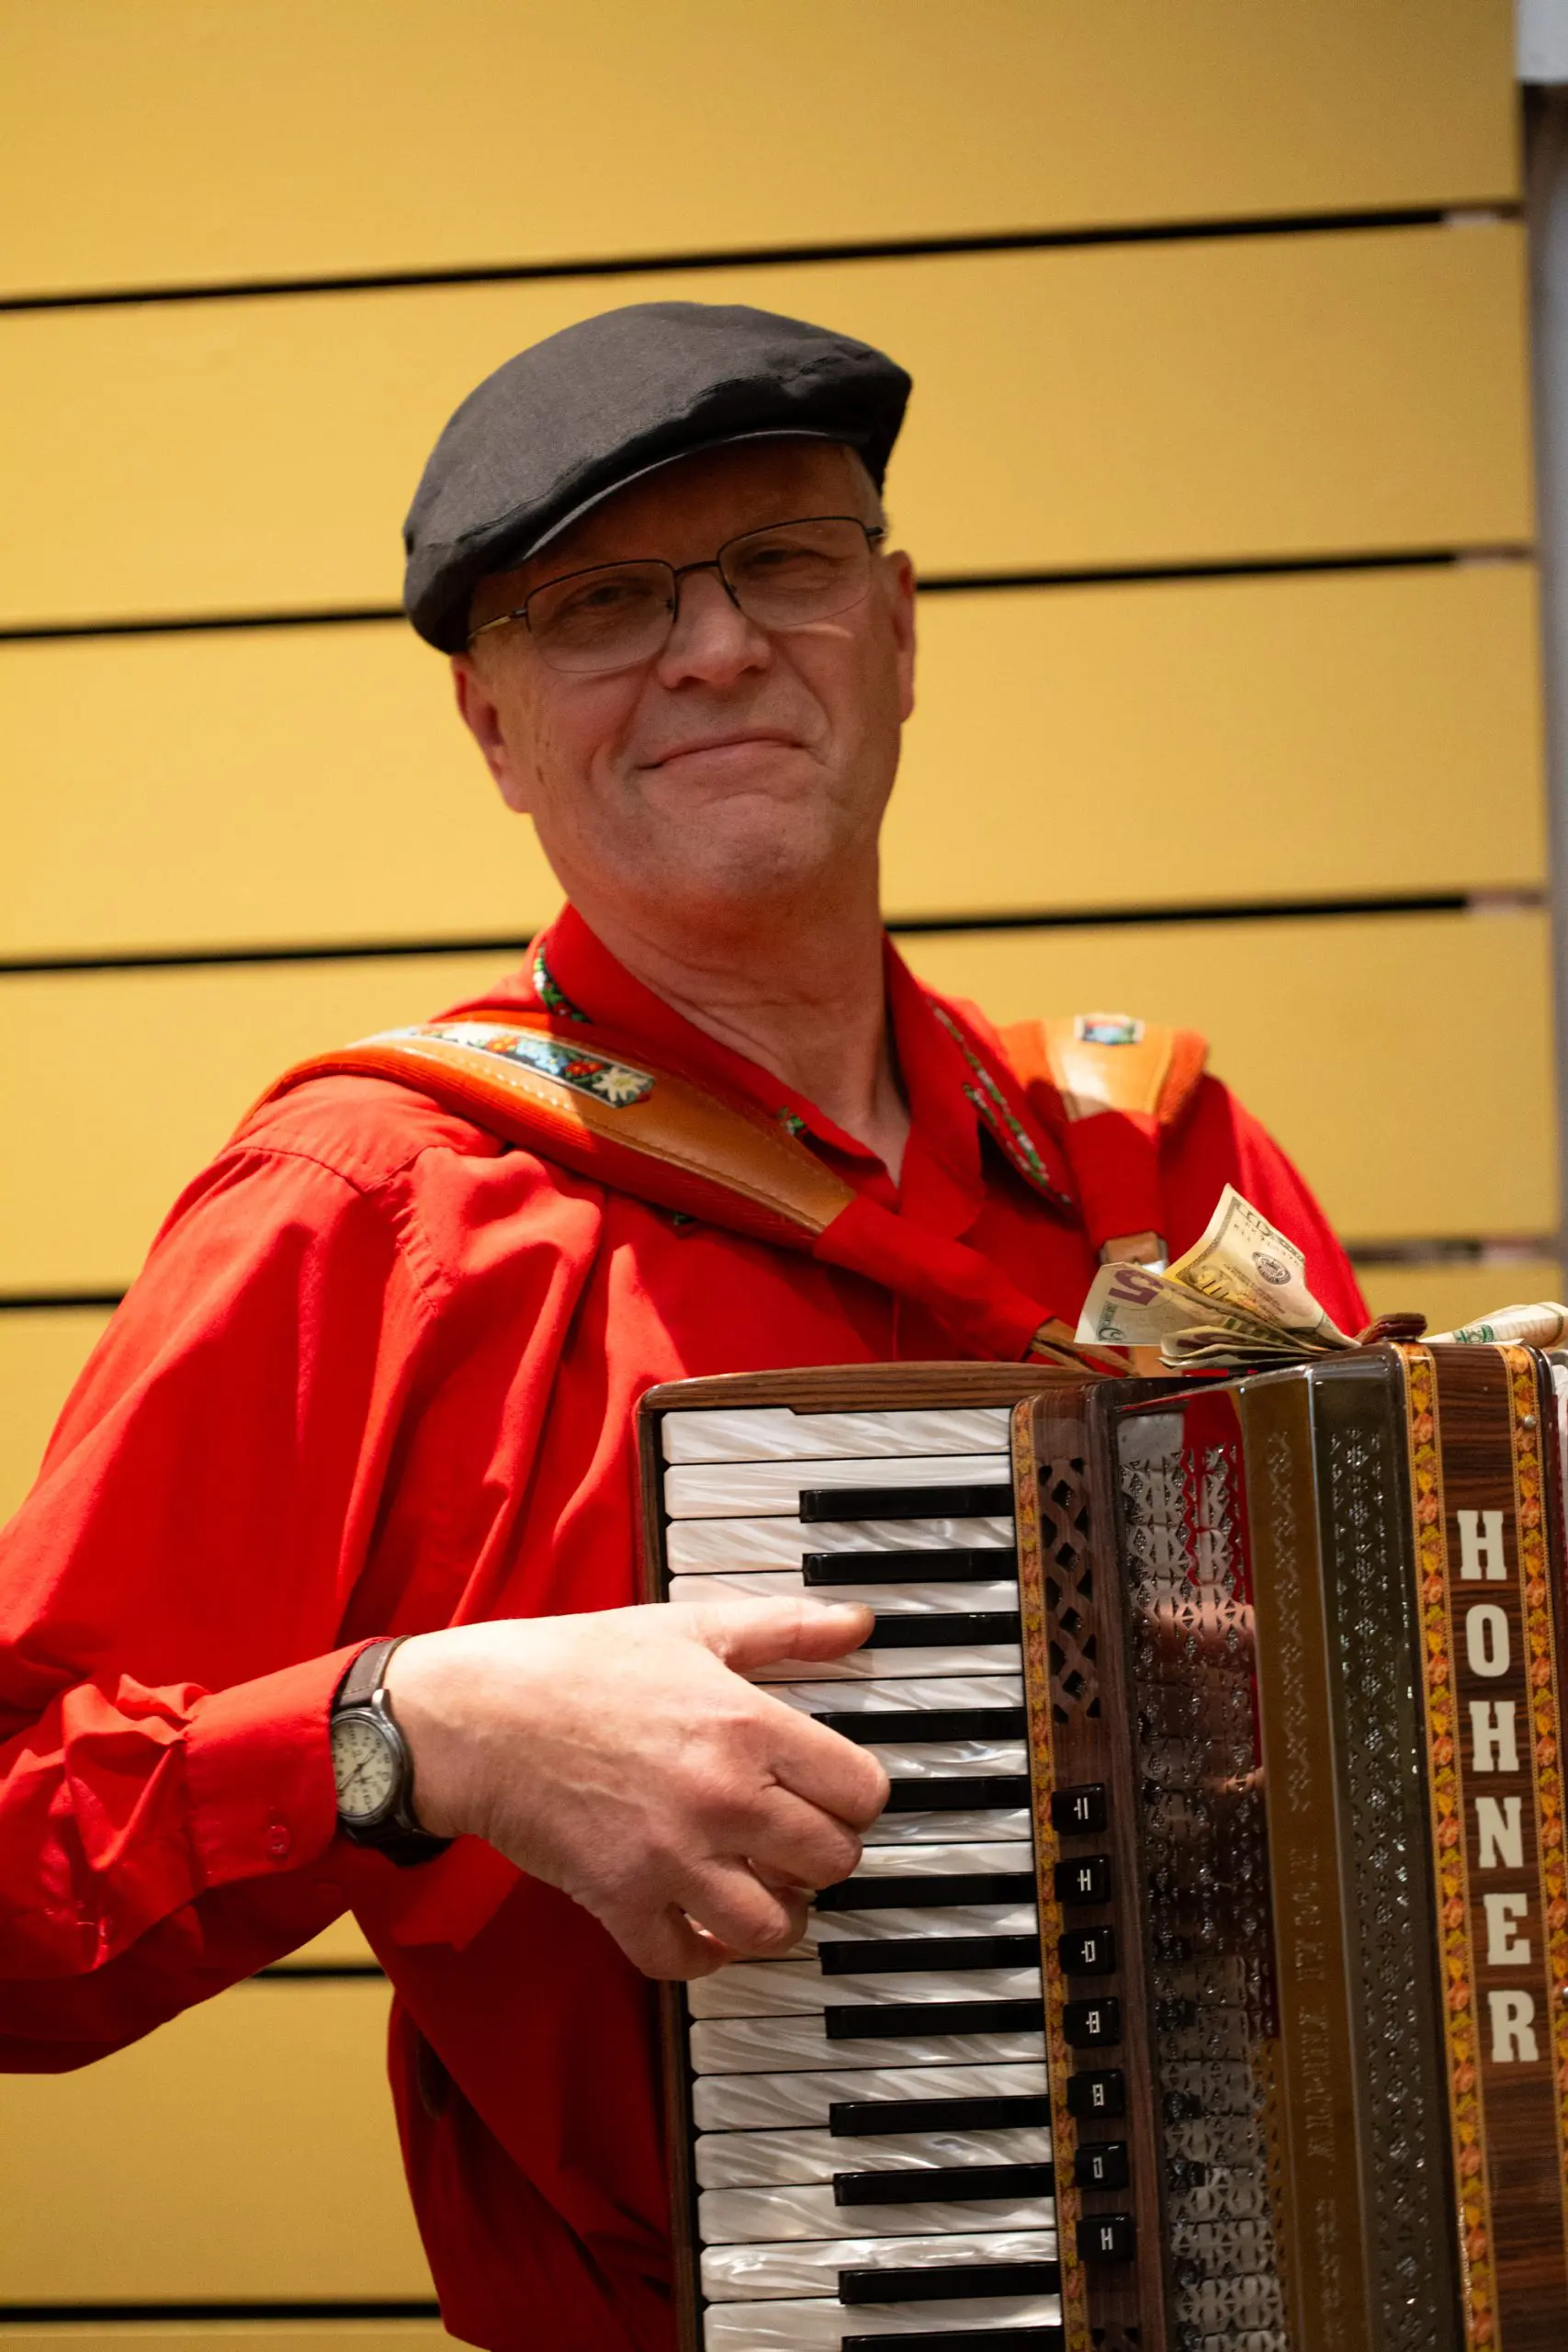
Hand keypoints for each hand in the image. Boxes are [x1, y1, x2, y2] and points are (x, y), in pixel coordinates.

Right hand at [384, 1599, 887, 1977]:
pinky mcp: (622, 1901)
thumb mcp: (690, 1628)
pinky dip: (703, 1952)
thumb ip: (784, 1629)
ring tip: (764, 1885)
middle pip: (833, 1862)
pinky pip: (689, 1961)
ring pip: (774, 1927)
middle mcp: (722, 1799)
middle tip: (798, 1835)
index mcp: (747, 1727)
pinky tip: (703, 1922)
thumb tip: (857, 1624)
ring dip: (779, 1912)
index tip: (835, 1790)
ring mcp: (673, 1858)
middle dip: (825, 1852)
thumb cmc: (578, 1665)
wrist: (479, 1715)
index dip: (857, 1793)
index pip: (862, 1792)